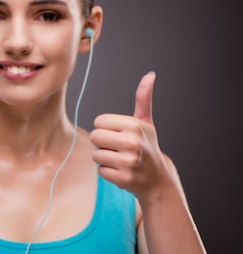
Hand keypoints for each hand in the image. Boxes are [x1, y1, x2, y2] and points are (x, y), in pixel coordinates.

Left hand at [90, 72, 172, 201]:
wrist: (157, 178)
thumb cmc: (147, 146)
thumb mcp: (145, 122)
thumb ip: (143, 98)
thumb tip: (150, 75)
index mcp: (134, 125)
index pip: (98, 122)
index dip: (106, 129)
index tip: (120, 135)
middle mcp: (132, 142)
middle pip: (95, 137)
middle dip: (104, 143)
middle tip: (120, 148)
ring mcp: (128, 162)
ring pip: (95, 155)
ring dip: (105, 158)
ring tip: (121, 159)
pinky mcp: (123, 178)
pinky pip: (100, 170)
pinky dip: (108, 172)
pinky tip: (122, 171)